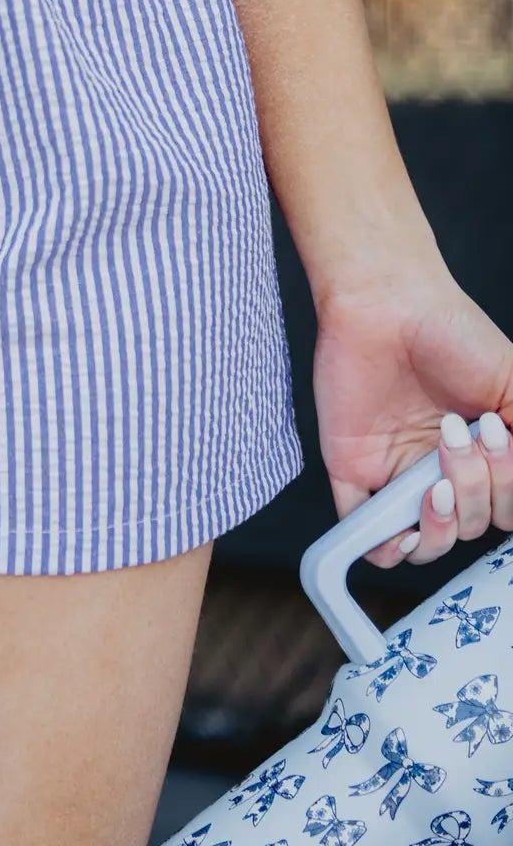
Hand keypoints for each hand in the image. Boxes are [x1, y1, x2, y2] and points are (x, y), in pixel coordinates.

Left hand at [312, 256, 512, 570]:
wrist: (384, 303)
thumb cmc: (448, 330)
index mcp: (482, 453)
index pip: (506, 508)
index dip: (508, 490)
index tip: (502, 439)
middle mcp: (442, 468)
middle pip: (474, 524)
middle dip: (479, 488)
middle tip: (461, 433)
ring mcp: (397, 472)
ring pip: (427, 540)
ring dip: (442, 523)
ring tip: (438, 478)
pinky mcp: (353, 469)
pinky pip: (362, 531)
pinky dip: (381, 547)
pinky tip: (399, 533)